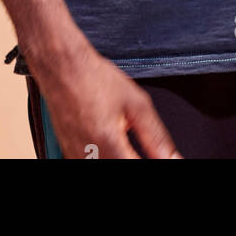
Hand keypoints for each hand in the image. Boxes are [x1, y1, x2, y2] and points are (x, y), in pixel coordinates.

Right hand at [31, 35, 182, 159]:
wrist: (62, 67)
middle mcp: (89, 158)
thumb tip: (173, 158)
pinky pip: (92, 161)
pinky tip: (114, 145)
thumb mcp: (137, 104)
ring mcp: (76, 158)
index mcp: (108, 146)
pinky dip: (108, 155)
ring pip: (107, 165)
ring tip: (124, 139)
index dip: (155, 161)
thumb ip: (157, 137)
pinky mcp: (70, 156)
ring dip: (122, 156)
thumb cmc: (94, 79)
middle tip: (139, 144)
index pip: (136, 167)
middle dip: (135, 157)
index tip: (161, 156)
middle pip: (121, 166)